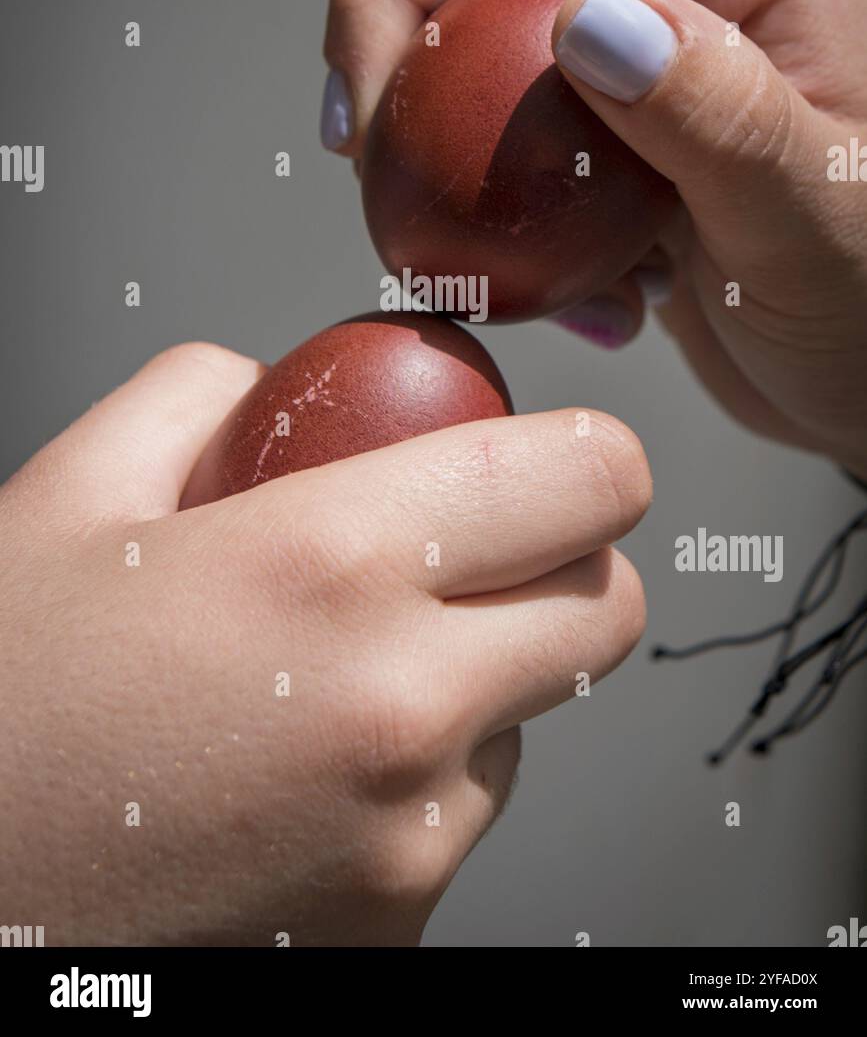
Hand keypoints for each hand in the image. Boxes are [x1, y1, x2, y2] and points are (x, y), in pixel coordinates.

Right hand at [0, 341, 647, 945]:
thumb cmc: (3, 711)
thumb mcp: (70, 499)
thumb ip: (195, 399)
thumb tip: (267, 383)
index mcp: (331, 565)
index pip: (591, 481)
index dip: (588, 459)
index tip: (556, 464)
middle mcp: (402, 710)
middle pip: (607, 609)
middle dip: (559, 568)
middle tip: (465, 559)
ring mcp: (411, 839)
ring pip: (534, 721)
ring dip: (476, 685)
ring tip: (329, 684)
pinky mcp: (398, 927)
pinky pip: (461, 818)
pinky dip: (417, 784)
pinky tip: (300, 778)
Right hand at [322, 0, 866, 479]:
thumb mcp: (816, 219)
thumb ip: (719, 115)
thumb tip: (590, 18)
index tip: (362, 114)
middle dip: (398, 65)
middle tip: (382, 186)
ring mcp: (638, 41)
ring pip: (467, 49)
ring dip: (449, 162)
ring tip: (518, 271)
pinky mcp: (611, 118)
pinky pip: (498, 136)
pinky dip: (500, 221)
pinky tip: (586, 296)